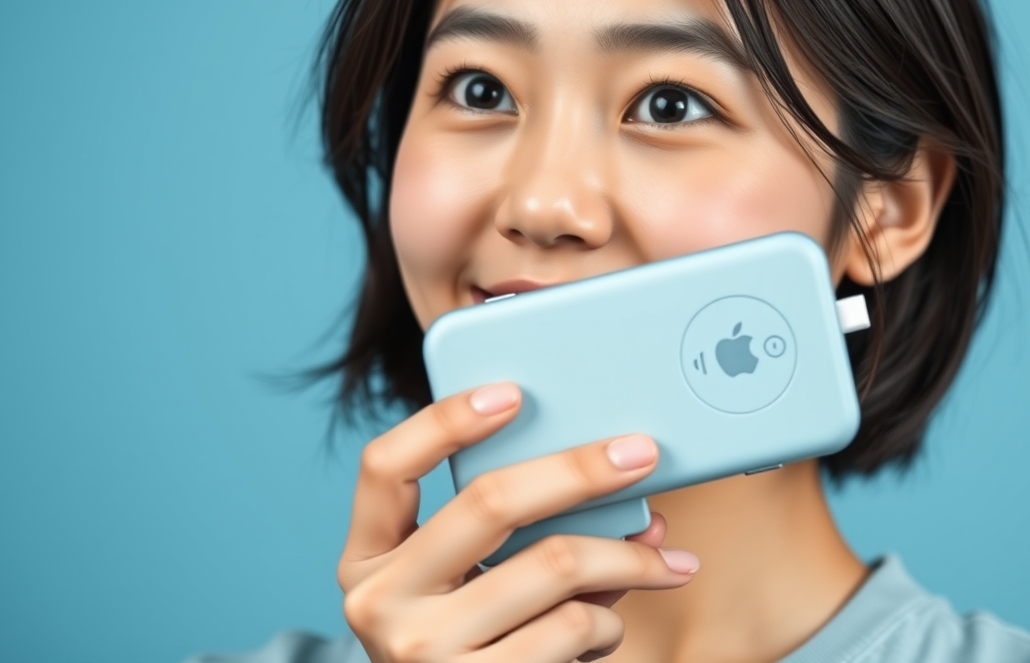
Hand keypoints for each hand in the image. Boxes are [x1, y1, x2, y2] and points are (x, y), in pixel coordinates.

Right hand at [338, 382, 699, 661]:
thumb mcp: (466, 589)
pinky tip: (606, 630)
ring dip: (627, 558)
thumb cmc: (476, 648)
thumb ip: (520, 535)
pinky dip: (610, 622)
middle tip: (642, 453)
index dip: (444, 420)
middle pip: (489, 502)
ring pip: (556, 564)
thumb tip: (631, 500)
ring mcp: (424, 652)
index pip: (384, 466)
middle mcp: (379, 604)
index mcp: (366, 560)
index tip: (512, 392)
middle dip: (581, 468)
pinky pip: (576, 626)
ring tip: (663, 564)